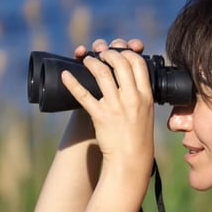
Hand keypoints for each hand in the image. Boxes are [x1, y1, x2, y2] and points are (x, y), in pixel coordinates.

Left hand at [62, 38, 154, 175]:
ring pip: (101, 73)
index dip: (126, 52)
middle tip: (101, 53)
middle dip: (108, 53)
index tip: (119, 51)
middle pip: (119, 63)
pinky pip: (83, 94)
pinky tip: (66, 75)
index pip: (137, 63)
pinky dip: (72, 83)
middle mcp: (131, 98)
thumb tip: (131, 76)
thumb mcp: (146, 111)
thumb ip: (140, 93)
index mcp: (145, 95)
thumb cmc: (138, 136)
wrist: (131, 159)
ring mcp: (115, 106)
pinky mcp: (100, 116)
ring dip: (91, 62)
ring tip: (86, 60)